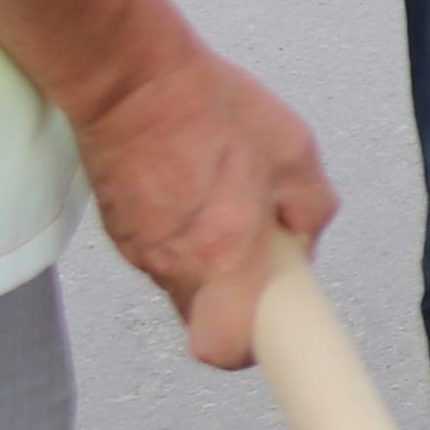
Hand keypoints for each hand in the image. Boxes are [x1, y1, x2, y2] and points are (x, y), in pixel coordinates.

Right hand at [76, 39, 331, 368]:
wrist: (130, 80)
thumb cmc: (209, 108)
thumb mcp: (295, 151)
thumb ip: (311, 209)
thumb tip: (303, 241)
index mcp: (224, 254)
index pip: (224, 348)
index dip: (249, 349)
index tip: (275, 331)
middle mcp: (175, 264)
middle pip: (208, 317)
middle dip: (239, 296)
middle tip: (261, 252)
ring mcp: (139, 252)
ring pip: (185, 284)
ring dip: (212, 261)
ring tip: (227, 202)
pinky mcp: (119, 233)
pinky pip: (162, 254)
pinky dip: (184, 236)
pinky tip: (196, 188)